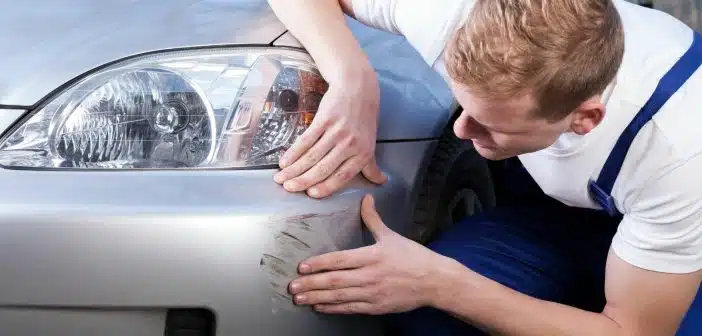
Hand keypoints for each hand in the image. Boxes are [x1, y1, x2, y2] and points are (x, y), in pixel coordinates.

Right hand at [273, 70, 386, 198]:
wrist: (358, 88)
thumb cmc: (364, 117)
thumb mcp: (370, 142)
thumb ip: (371, 165)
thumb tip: (381, 182)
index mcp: (362, 154)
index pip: (342, 177)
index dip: (325, 188)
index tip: (311, 194)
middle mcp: (350, 145)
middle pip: (323, 168)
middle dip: (303, 181)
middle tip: (288, 188)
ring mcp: (337, 132)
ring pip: (312, 156)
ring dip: (294, 169)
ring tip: (281, 178)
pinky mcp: (324, 120)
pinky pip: (306, 140)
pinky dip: (293, 152)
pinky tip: (285, 161)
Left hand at [287, 194, 449, 314]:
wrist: (434, 281)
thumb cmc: (414, 257)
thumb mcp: (392, 235)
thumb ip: (373, 219)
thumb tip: (366, 198)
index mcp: (371, 256)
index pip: (339, 260)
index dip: (318, 264)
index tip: (302, 267)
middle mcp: (370, 276)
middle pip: (334, 281)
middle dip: (311, 284)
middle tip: (292, 286)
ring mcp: (372, 293)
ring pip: (339, 297)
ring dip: (317, 297)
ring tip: (299, 298)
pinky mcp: (377, 306)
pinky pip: (350, 308)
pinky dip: (333, 308)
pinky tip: (320, 307)